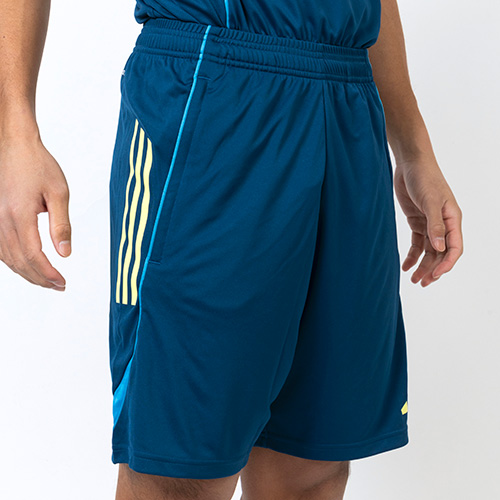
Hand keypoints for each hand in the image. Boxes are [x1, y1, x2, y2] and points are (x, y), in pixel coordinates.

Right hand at [0, 136, 70, 289]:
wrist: (12, 144)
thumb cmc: (37, 164)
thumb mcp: (59, 193)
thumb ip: (61, 224)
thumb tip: (65, 253)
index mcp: (19, 215)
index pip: (32, 256)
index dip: (47, 274)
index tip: (62, 282)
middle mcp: (1, 220)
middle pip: (18, 262)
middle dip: (39, 278)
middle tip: (58, 285)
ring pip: (7, 258)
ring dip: (26, 273)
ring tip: (47, 280)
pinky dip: (13, 262)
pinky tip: (26, 266)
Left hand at [393, 154, 462, 286]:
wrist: (410, 164)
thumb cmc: (424, 178)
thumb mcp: (430, 201)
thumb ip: (434, 225)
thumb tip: (439, 247)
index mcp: (453, 219)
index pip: (454, 248)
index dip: (446, 264)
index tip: (434, 276)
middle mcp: (443, 224)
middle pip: (441, 253)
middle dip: (432, 269)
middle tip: (421, 283)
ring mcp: (430, 223)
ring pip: (429, 251)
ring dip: (422, 265)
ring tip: (413, 280)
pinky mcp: (417, 221)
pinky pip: (417, 243)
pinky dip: (412, 255)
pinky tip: (405, 266)